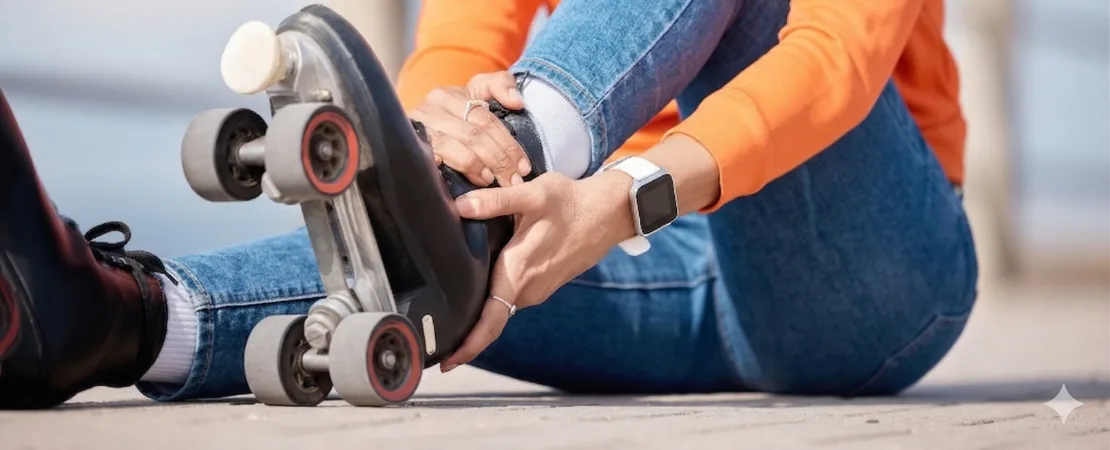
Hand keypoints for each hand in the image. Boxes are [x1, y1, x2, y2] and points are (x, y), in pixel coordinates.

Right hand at [409, 71, 531, 187]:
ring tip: (491, 181)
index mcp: (451, 95)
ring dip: (476, 166)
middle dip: (498, 160)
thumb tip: (517, 102)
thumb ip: (500, 85)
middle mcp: (432, 108)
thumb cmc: (454, 113)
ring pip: (452, 146)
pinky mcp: (410, 146)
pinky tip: (459, 181)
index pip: (486, 120)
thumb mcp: (477, 91)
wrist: (407, 126)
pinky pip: (429, 158)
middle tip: (513, 181)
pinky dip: (445, 168)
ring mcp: (419, 128)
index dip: (508, 144)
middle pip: (473, 135)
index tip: (523, 166)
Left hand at [439, 171, 636, 371]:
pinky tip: (485, 284)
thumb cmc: (571, 203)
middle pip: (490, 317)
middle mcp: (528, 289)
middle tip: (437, 337)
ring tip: (453, 309)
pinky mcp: (545, 284)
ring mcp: (538, 289)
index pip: (491, 322)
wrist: (608, 212)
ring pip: (502, 304)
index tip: (447, 363)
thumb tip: (462, 206)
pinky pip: (515, 295)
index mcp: (519, 273)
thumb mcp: (534, 195)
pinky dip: (497, 295)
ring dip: (482, 308)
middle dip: (465, 328)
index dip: (468, 346)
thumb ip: (496, 202)